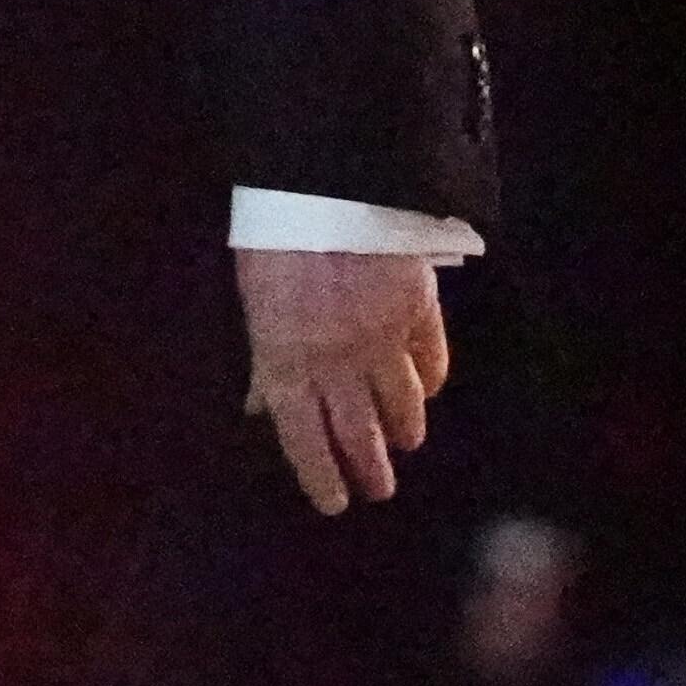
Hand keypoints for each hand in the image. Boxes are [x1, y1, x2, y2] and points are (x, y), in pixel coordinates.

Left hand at [235, 243, 447, 512]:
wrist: (328, 182)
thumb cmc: (274, 235)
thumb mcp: (254, 299)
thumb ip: (264, 356)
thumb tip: (261, 401)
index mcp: (285, 362)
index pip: (304, 439)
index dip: (320, 476)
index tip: (334, 503)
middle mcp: (336, 365)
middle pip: (358, 432)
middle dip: (371, 469)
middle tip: (381, 491)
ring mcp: (383, 340)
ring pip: (402, 404)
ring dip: (405, 430)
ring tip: (407, 443)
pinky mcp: (419, 311)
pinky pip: (431, 359)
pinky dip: (431, 378)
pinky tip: (431, 389)